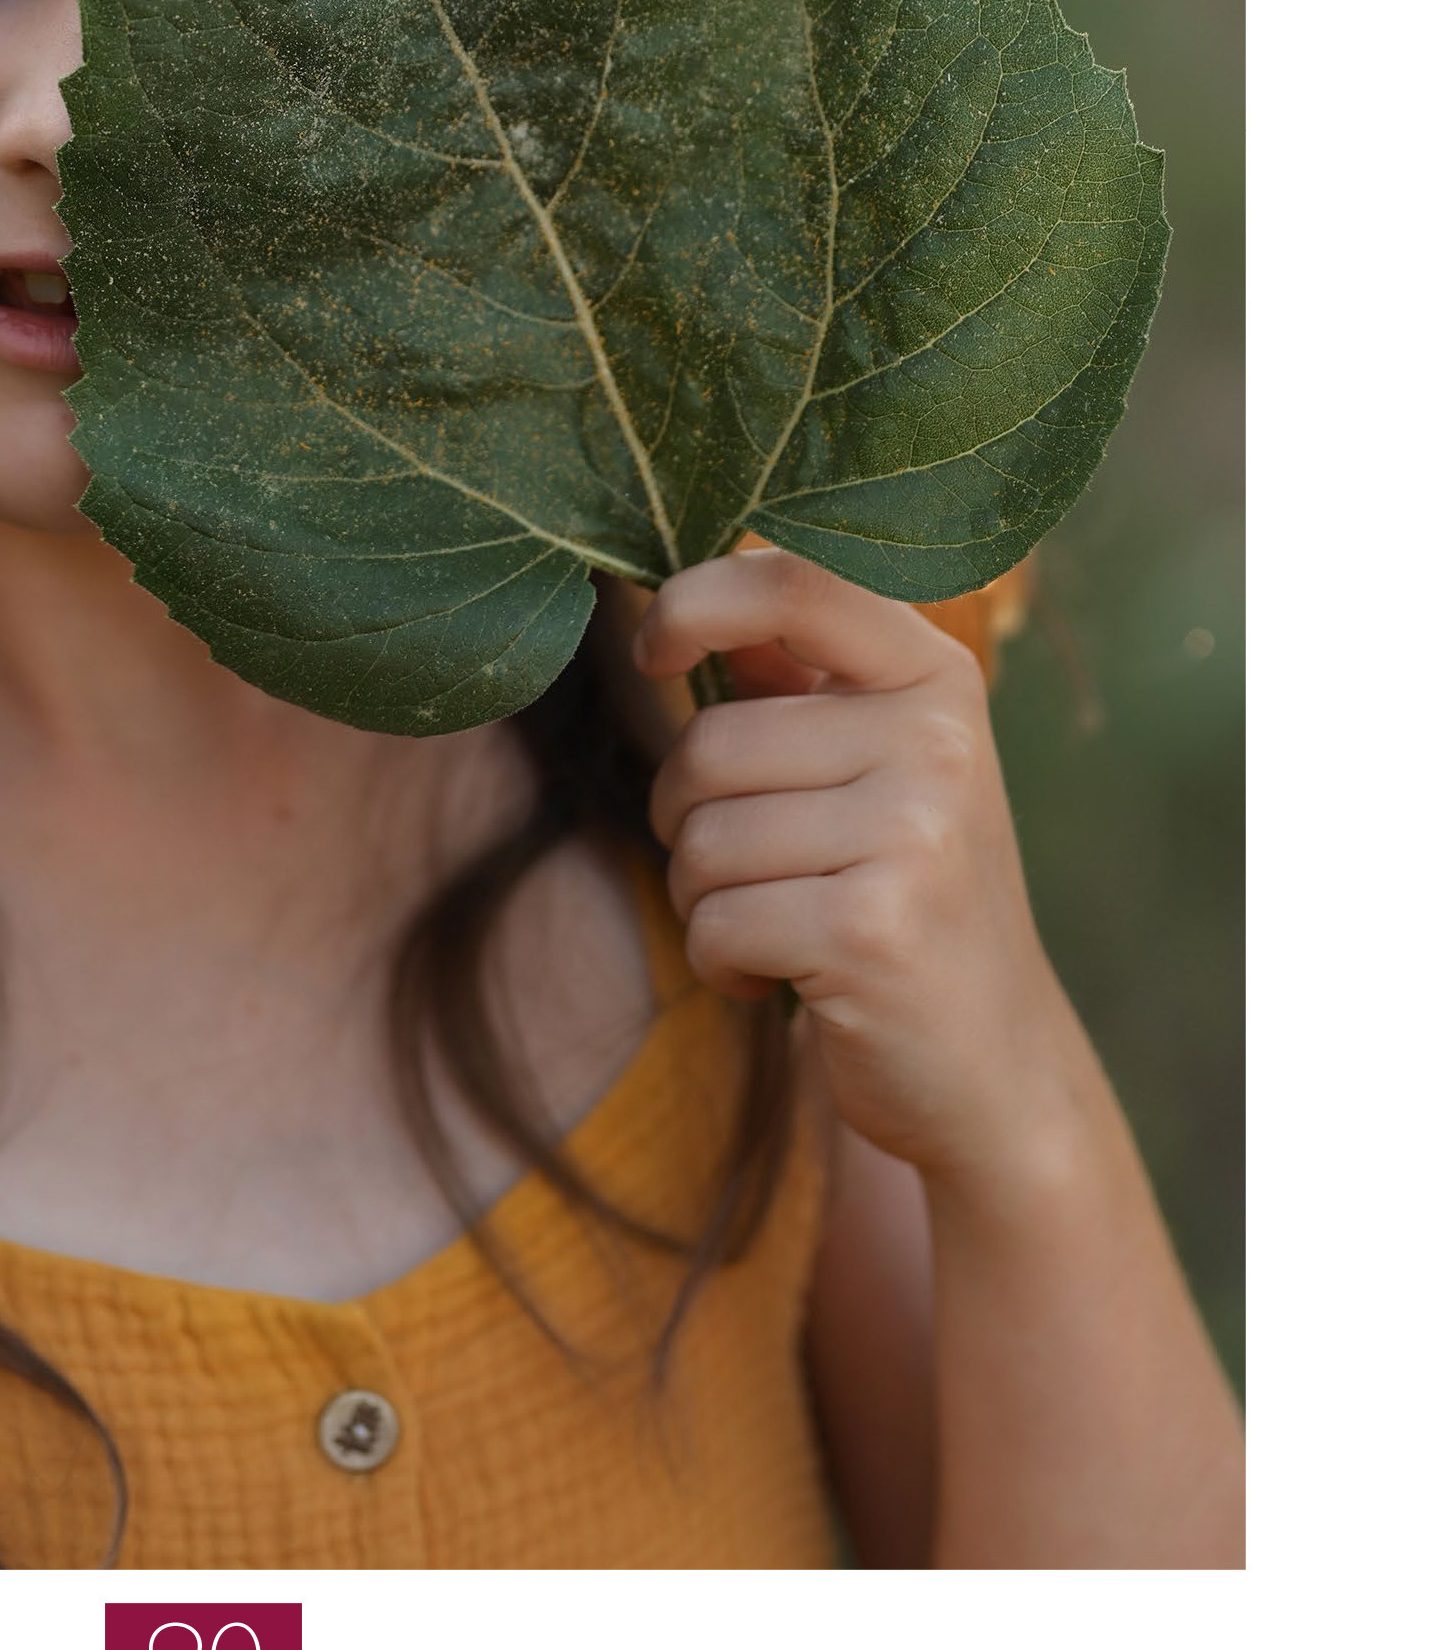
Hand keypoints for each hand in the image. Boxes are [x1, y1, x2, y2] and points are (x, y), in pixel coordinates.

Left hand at [636, 547, 1090, 1196]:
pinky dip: (722, 963)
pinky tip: (785, 979)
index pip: (793, 582)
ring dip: (706, 899)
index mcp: (934, 677)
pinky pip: (715, 923)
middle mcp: (936, 741)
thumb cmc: (903, 895)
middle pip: (708, 745)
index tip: (653, 651)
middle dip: (688, 817)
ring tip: (781, 925)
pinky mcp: (873, 929)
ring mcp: (914, 834)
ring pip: (701, 841)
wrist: (997, 1067)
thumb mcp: (875, 766)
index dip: (692, 602)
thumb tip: (675, 594)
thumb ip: (791, 680)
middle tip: (755, 870)